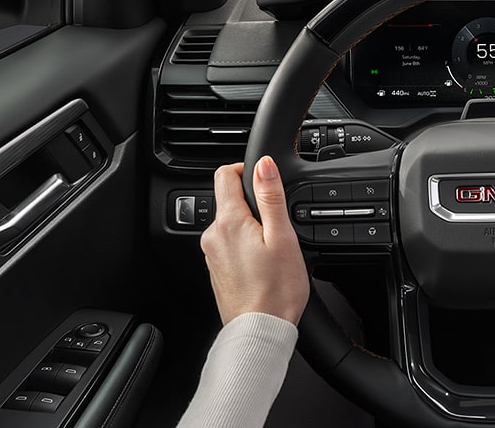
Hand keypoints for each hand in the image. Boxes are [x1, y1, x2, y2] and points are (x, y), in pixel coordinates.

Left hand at [200, 156, 309, 325]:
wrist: (260, 331)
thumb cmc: (276, 290)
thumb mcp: (282, 236)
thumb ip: (270, 196)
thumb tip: (263, 164)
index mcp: (229, 222)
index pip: (225, 174)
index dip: (246, 169)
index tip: (265, 181)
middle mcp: (213, 236)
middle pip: (229, 200)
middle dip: (253, 204)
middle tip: (278, 224)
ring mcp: (212, 254)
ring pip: (231, 224)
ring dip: (251, 227)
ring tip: (274, 248)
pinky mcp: (217, 270)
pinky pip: (230, 245)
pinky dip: (246, 246)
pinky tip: (264, 263)